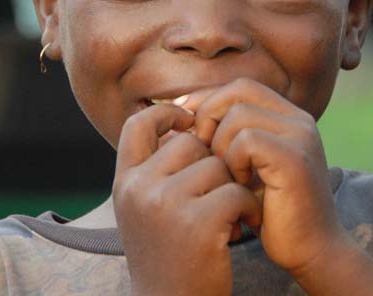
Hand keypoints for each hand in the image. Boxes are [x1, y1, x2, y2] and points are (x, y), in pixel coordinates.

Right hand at [113, 103, 260, 295]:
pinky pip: (236, 191)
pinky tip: (244, 226)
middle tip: (220, 192)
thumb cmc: (168, 257)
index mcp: (124, 183)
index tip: (190, 121)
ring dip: (234, 186)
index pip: (137, 123)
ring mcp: (166, 205)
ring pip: (217, 165)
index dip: (167, 114)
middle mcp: (139, 189)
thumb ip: (156, 170)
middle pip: (190, 142)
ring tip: (231, 214)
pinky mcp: (198, 224)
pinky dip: (248, 207)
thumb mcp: (145, 210)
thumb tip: (185, 122)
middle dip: (212, 163)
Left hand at [182, 79, 372, 294]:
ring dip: (220, 146)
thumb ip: (223, 137)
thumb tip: (177, 111)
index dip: (208, 100)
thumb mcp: (244, 166)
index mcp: (288, 117)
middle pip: (237, 92)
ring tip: (227, 177)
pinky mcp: (295, 159)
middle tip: (202, 153)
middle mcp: (299, 120)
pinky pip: (247, 140)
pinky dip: (234, 162)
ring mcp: (300, 136)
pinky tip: (240, 186)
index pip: (239, 87)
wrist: (311, 252)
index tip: (184, 124)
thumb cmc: (270, 212)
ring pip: (238, 116)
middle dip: (209, 117)